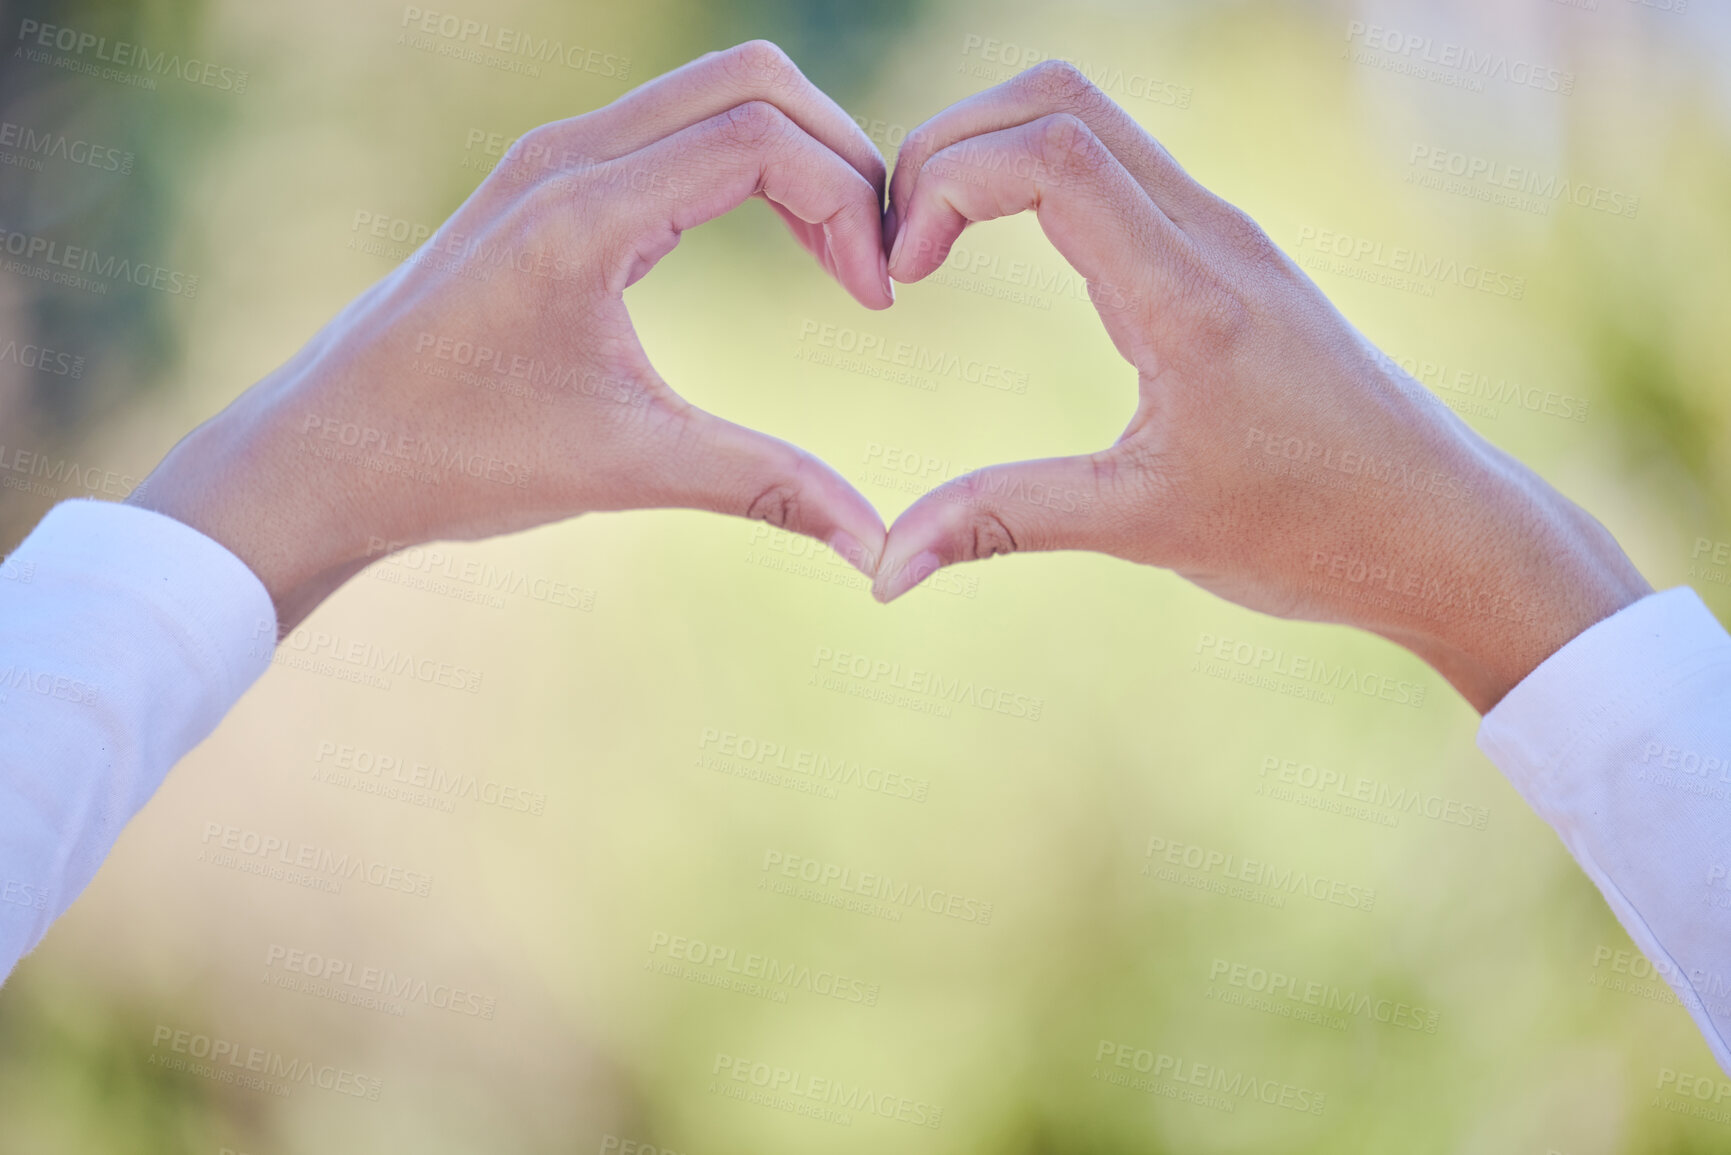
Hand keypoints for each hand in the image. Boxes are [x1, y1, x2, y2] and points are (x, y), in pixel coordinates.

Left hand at [130, 41, 892, 632]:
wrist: (326, 453)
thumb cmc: (456, 458)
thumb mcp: (626, 467)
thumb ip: (764, 486)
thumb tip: (878, 547)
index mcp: (582, 209)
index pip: (761, 138)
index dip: (849, 205)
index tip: (877, 299)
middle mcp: (567, 155)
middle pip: (754, 81)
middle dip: (842, 155)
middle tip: (877, 260)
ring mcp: (555, 158)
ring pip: (717, 93)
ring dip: (799, 155)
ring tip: (842, 256)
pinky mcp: (551, 181)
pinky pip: (678, 129)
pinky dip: (750, 164)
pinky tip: (779, 243)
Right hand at [872, 61, 1651, 711]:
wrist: (1438, 527)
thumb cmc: (1311, 531)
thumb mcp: (1142, 529)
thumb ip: (1003, 522)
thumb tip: (886, 565)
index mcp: (1189, 296)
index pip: (1050, 153)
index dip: (946, 182)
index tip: (903, 272)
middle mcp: (1211, 237)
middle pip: (1059, 99)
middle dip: (950, 143)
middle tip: (900, 240)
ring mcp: (1224, 236)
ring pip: (1089, 120)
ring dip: (992, 152)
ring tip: (932, 242)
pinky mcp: (1226, 256)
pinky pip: (1119, 168)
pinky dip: (1036, 177)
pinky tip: (1000, 252)